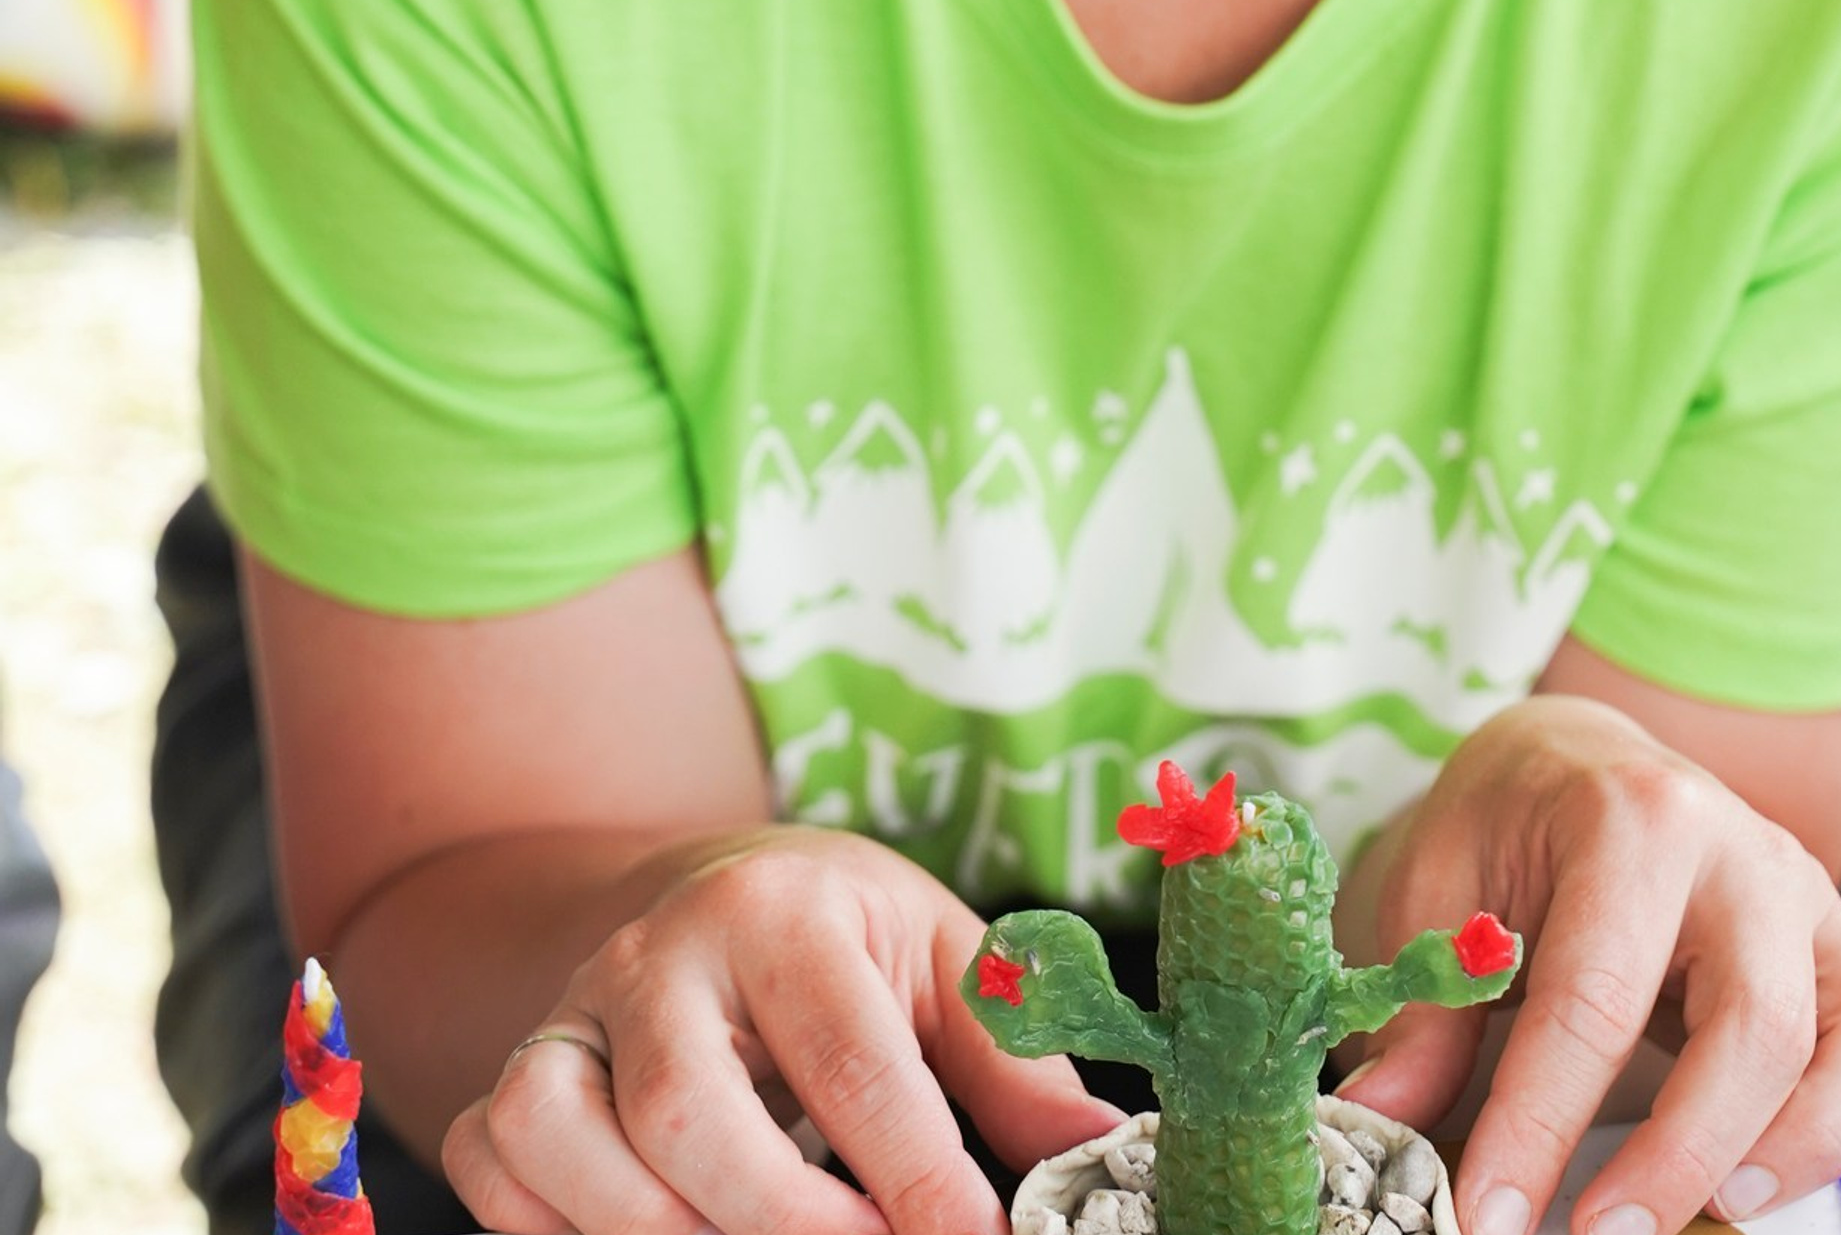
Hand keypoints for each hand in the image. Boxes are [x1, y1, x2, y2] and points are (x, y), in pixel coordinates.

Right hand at [443, 827, 1121, 1234]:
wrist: (721, 890)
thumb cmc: (849, 939)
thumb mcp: (946, 963)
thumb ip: (1015, 1063)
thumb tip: (1098, 1153)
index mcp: (784, 909)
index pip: (847, 1054)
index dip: (916, 1173)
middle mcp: (661, 952)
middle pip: (687, 1112)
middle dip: (788, 1222)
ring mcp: (571, 1011)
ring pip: (559, 1136)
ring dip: (661, 1231)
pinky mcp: (513, 1066)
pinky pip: (491, 1160)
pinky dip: (551, 1223)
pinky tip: (652, 1231)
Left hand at [1338, 698, 1840, 1232]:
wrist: (1579, 755)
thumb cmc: (1506, 825)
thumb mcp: (1439, 888)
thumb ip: (1422, 1009)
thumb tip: (1378, 1122)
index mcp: (1631, 816)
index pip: (1594, 994)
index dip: (1539, 1125)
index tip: (1486, 1215)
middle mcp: (1745, 851)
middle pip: (1761, 1023)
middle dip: (1684, 1157)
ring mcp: (1815, 896)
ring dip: (1813, 1141)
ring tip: (1720, 1210)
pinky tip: (1833, 1148)